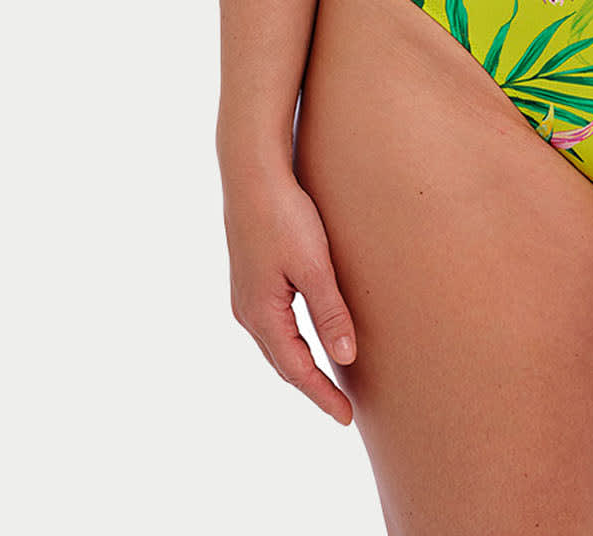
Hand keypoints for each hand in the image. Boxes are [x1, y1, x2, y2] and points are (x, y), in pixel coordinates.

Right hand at [222, 171, 357, 423]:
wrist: (252, 174)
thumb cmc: (285, 216)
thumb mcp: (314, 266)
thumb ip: (330, 313)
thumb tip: (344, 360)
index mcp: (262, 314)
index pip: (296, 370)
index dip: (322, 396)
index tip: (346, 418)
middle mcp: (248, 311)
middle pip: (283, 362)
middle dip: (311, 387)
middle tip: (342, 409)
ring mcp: (246, 295)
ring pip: (277, 344)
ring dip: (301, 365)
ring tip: (328, 382)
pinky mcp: (252, 279)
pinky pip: (274, 324)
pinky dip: (293, 342)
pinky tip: (309, 338)